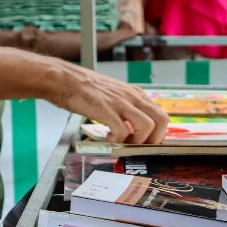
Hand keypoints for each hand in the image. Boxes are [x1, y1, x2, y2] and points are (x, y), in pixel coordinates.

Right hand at [50, 63, 168, 143]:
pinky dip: (117, 141)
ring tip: (123, 143)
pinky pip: (122, 131)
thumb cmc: (86, 89)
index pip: (161, 115)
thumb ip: (127, 109)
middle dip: (154, 139)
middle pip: (162, 120)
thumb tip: (134, 129)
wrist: (64, 79)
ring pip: (147, 126)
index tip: (147, 143)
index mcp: (136, 94)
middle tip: (139, 147)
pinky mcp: (106, 110)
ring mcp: (120, 102)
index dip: (158, 133)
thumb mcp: (115, 95)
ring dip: (138, 141)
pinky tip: (108, 138)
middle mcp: (133, 97)